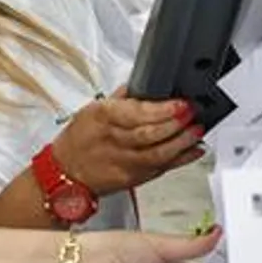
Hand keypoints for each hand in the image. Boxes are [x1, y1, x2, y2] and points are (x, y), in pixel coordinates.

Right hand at [52, 86, 204, 194]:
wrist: (65, 173)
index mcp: (103, 118)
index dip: (162, 109)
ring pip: (158, 154)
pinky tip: (194, 150)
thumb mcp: (92, 110)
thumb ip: (121, 98)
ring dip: (182, 142)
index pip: (136, 113)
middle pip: (150, 134)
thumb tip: (145, 83)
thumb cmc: (77, 140)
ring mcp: (125, 163)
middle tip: (193, 114)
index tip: (180, 102)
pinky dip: (181, 159)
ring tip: (197, 130)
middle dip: (176, 124)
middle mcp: (114, 142)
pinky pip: (161, 169)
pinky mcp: (133, 179)